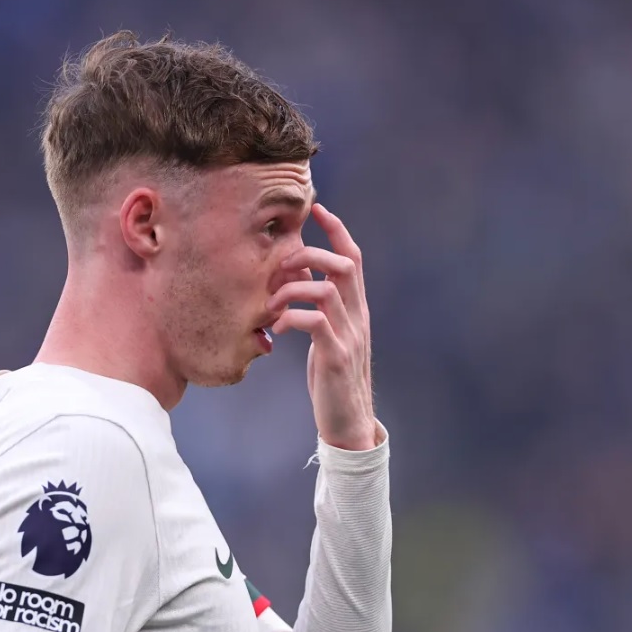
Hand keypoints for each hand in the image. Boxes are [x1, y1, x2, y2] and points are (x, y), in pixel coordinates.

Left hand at [270, 204, 376, 450]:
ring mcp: (349, 337)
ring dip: (293, 289)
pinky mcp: (335, 357)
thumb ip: (321, 308)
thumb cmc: (333, 378)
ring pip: (326, 290)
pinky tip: (277, 329)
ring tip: (272, 304)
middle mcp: (358, 318)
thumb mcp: (329, 337)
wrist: (350, 422)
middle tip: (281, 267)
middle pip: (344, 266)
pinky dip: (291, 318)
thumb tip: (298, 280)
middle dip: (310, 256)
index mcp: (357, 310)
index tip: (317, 209)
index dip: (337, 230)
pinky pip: (315, 322)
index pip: (354, 259)